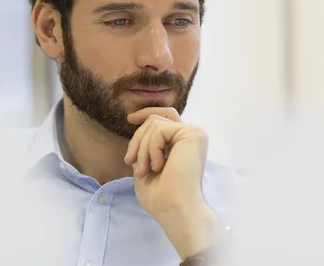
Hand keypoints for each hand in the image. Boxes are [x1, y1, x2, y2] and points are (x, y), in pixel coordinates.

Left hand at [124, 107, 223, 259]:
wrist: (174, 209)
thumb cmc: (161, 197)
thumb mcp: (146, 164)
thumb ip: (147, 146)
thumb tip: (139, 131)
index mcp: (184, 144)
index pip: (166, 117)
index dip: (147, 113)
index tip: (130, 119)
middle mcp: (191, 136)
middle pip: (156, 119)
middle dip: (137, 139)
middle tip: (130, 161)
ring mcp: (193, 133)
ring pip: (155, 123)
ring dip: (142, 148)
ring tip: (144, 170)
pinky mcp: (192, 134)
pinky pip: (159, 129)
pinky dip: (151, 148)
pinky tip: (158, 167)